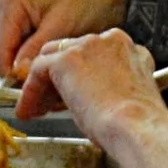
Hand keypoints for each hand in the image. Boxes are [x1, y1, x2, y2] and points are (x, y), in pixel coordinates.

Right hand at [0, 0, 129, 80]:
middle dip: (25, 75)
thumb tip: (16, 73)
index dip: (14, 76)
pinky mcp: (23, 28)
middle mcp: (4, 10)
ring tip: (57, 83)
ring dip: (34, 71)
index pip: (1, 51)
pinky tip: (57, 71)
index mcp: (10, 2)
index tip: (33, 94)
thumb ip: (36, 48)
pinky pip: (25, 53)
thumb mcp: (62, 25)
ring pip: (15, 58)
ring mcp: (12, 19)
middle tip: (50, 93)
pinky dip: (39, 64)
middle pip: (6, 56)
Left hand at [15, 30, 163, 142]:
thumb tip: (90, 99)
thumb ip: (109, 88)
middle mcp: (108, 41)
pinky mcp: (66, 59)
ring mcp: (87, 47)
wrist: (138, 126)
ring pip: (52, 59)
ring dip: (41, 86)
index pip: (93, 56)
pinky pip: (39, 71)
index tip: (71, 97)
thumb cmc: (138, 123)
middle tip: (49, 104)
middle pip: (71, 53)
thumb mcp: (127, 98)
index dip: (79, 77)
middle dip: (58, 80)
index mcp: (127, 49)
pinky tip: (28, 110)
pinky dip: (30, 92)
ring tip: (35, 109)